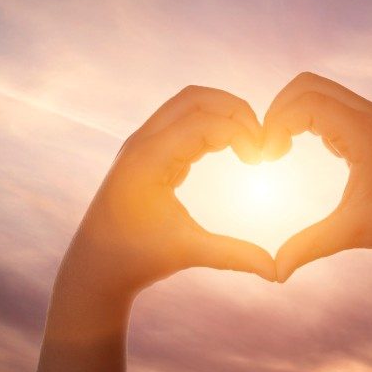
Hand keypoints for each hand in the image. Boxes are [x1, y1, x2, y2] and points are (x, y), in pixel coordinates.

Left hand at [63, 85, 276, 300]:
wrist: (95, 265)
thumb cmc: (137, 259)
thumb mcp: (188, 252)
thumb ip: (234, 256)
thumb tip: (276, 272)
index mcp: (148, 160)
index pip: (204, 123)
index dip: (241, 133)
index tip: (261, 159)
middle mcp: (140, 143)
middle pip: (195, 99)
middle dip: (234, 110)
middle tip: (261, 139)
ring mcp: (139, 144)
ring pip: (186, 104)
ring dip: (221, 113)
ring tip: (250, 141)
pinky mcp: (144, 151)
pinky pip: (180, 121)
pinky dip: (208, 124)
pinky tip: (229, 148)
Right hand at [263, 72, 371, 279]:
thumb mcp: (351, 233)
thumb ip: (309, 246)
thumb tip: (273, 273)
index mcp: (363, 130)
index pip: (304, 102)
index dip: (275, 124)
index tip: (265, 159)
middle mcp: (368, 115)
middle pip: (307, 84)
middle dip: (277, 111)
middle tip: (266, 149)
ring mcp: (371, 118)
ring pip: (318, 92)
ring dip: (290, 114)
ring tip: (277, 151)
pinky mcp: (371, 128)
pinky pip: (329, 106)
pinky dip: (305, 119)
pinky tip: (299, 151)